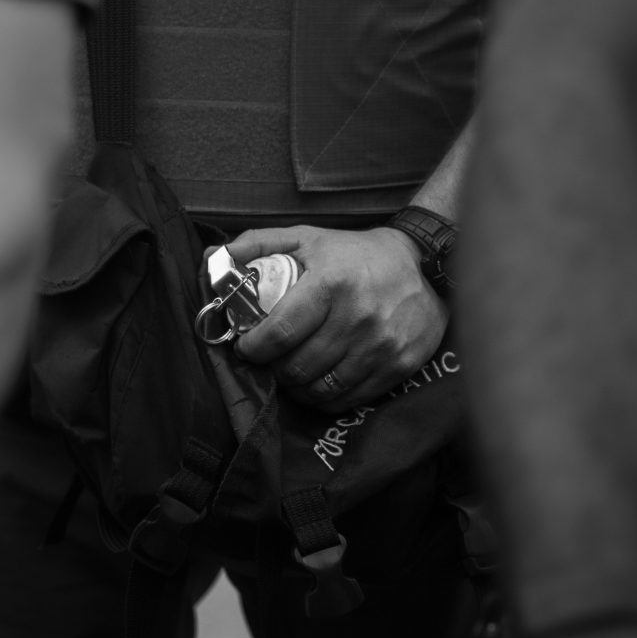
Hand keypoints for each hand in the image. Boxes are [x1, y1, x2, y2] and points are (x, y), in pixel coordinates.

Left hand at [226, 225, 447, 410]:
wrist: (423, 267)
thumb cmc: (355, 254)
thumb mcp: (308, 238)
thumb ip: (258, 245)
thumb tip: (213, 260)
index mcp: (331, 283)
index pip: (280, 332)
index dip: (254, 348)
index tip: (246, 348)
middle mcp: (357, 317)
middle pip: (297, 367)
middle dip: (273, 369)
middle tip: (270, 361)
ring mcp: (380, 346)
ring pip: (320, 389)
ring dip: (297, 387)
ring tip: (292, 372)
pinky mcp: (398, 366)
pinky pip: (347, 399)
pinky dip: (324, 398)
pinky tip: (318, 383)